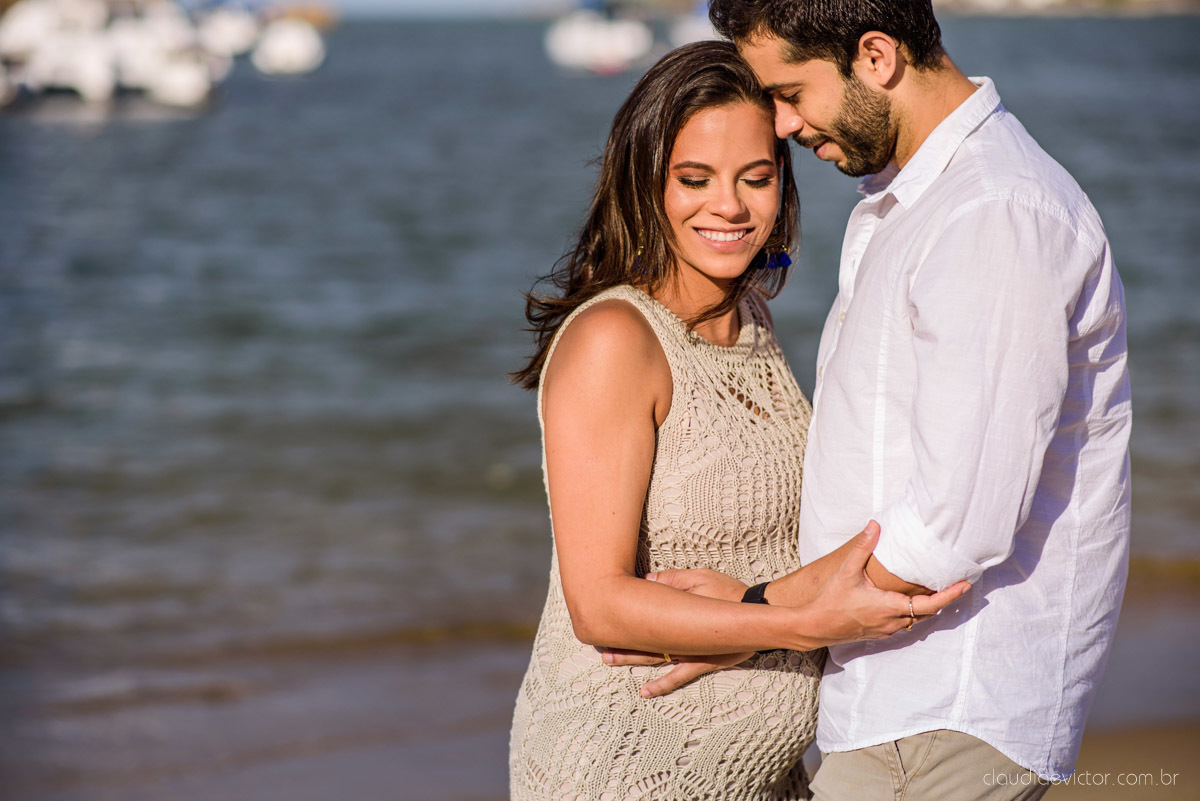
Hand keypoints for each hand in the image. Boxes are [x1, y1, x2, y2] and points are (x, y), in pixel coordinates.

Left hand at [597, 569, 751, 697]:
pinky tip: (646, 691)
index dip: (624, 618)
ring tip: (609, 660)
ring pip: (654, 658)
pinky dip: (661, 684)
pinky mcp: (703, 662)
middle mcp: (681, 637)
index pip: (645, 616)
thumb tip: (646, 581)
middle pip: (644, 640)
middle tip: (599, 645)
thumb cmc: (730, 591)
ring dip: (631, 659)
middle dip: (621, 641)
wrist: (760, 613)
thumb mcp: (701, 577)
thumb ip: (673, 581)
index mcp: (678, 614)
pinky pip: (678, 676)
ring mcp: (691, 652)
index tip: (604, 617)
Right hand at [807, 520, 969, 644]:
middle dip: (944, 599)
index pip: (930, 604)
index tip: (965, 585)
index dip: (950, 595)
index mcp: (890, 606)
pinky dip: (915, 613)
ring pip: (917, 620)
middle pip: (928, 613)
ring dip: (929, 607)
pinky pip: (905, 624)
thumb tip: (875, 525)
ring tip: (937, 590)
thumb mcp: (847, 571)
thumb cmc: (830, 600)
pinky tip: (910, 602)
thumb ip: (863, 548)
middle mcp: (893, 622)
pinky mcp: (879, 633)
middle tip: (957, 584)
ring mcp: (887, 630)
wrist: (814, 626)